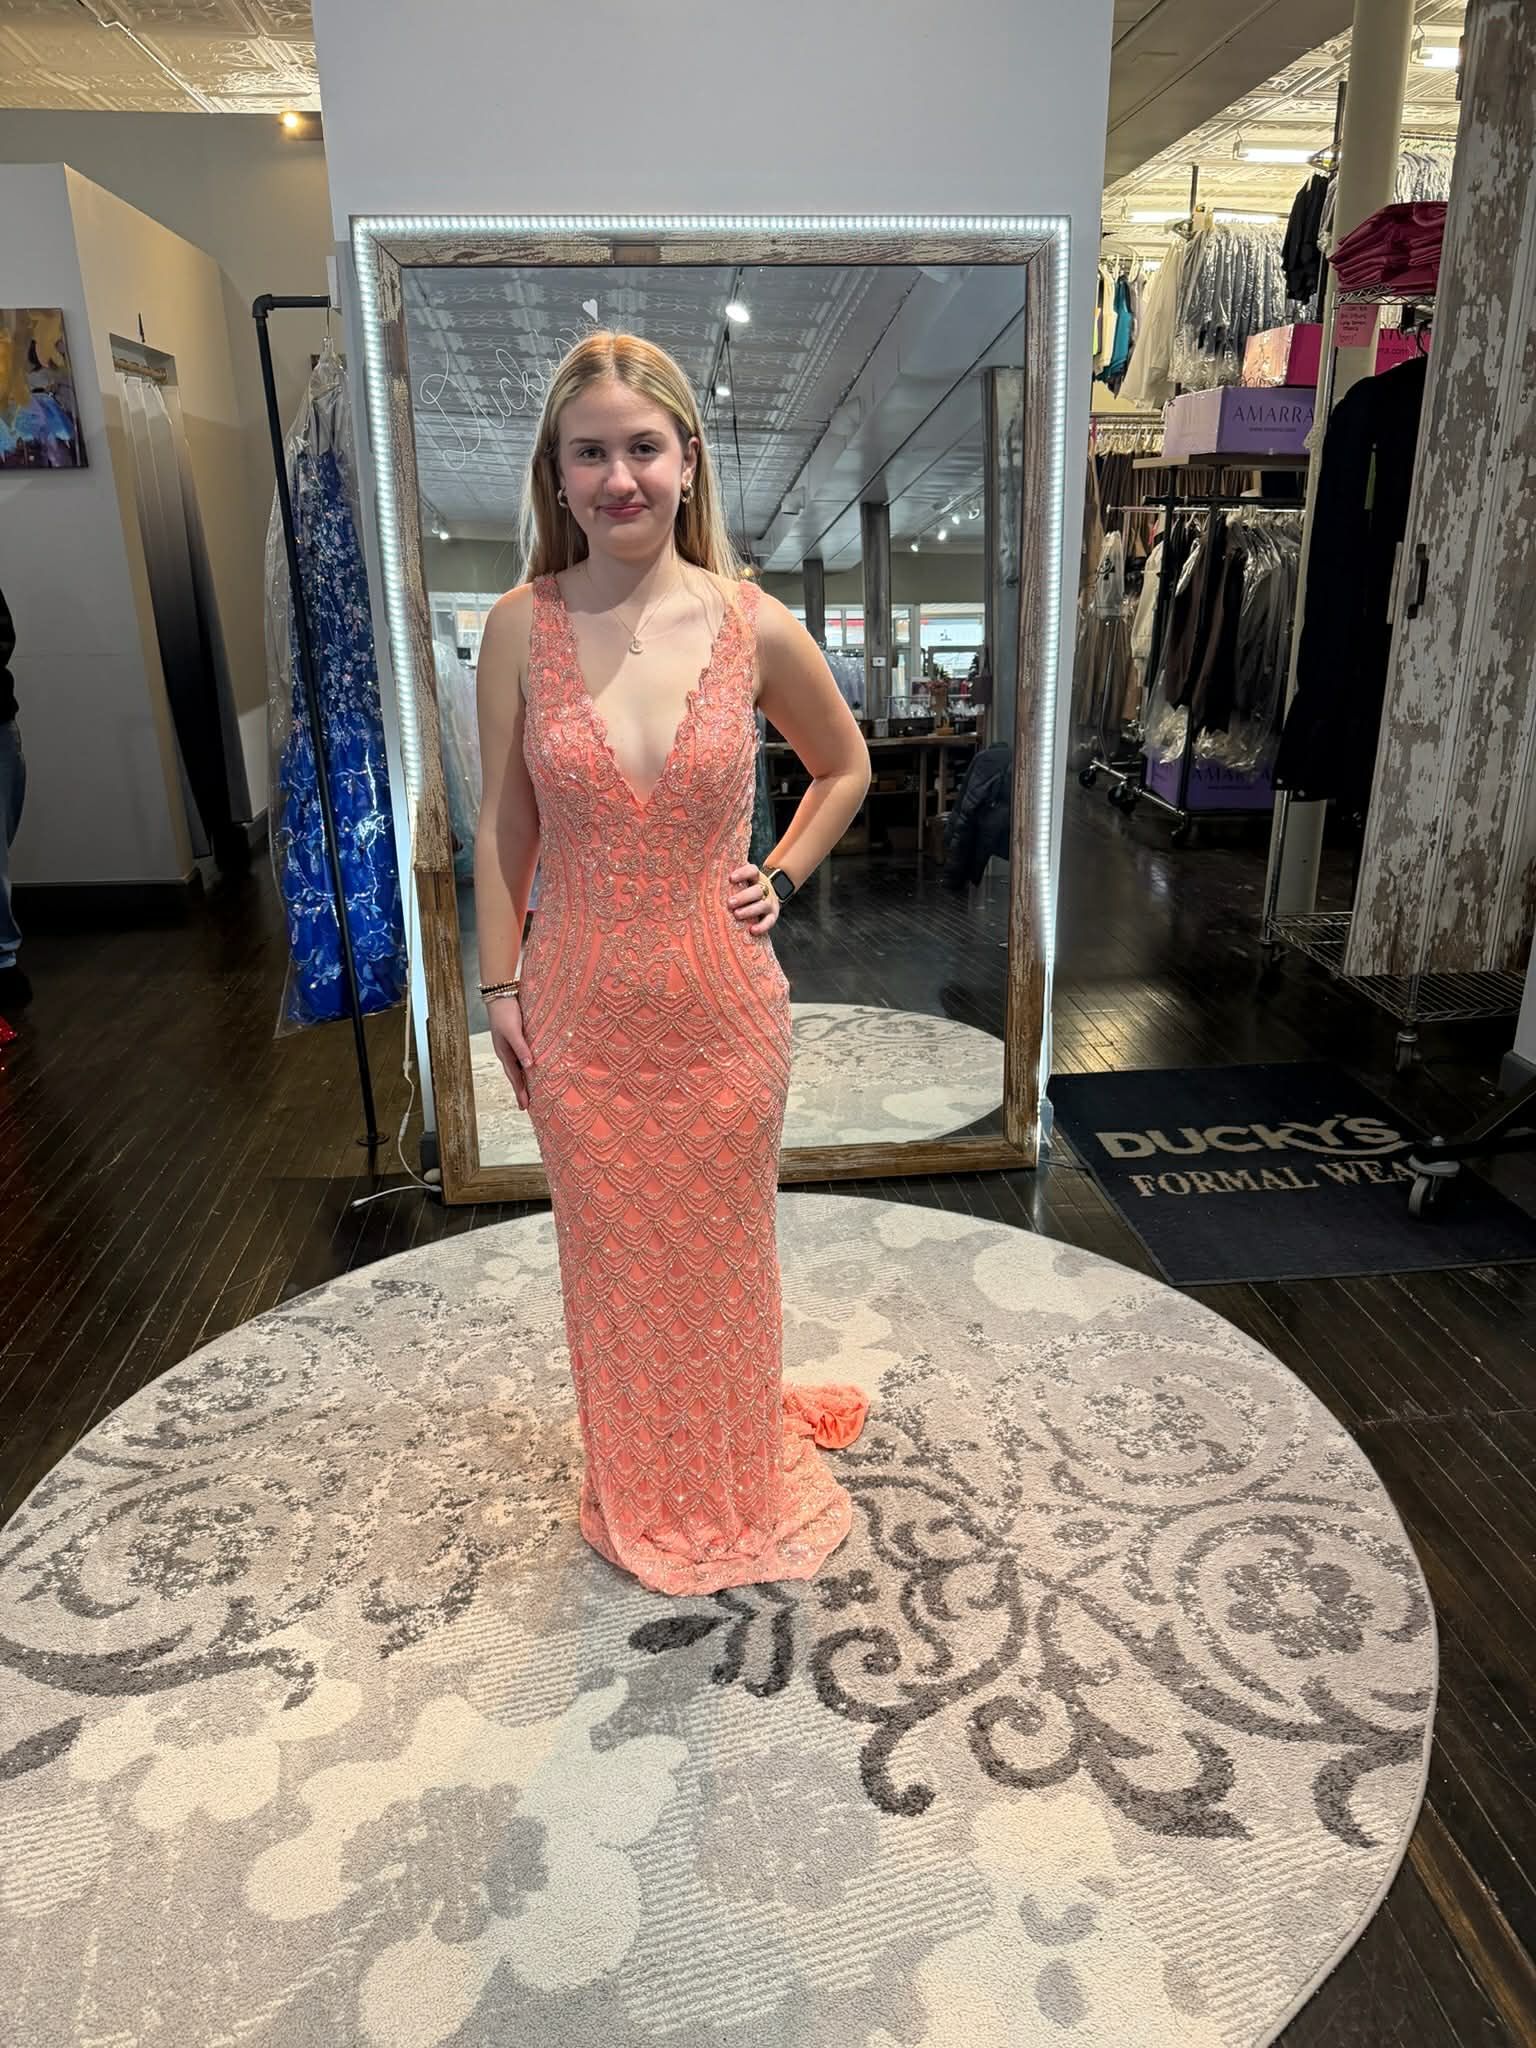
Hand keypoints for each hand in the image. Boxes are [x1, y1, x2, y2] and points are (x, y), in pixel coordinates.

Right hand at [487, 993, 533, 1108]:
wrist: (500, 993)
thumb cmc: (505, 1012)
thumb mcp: (513, 1031)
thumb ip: (521, 1048)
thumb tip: (529, 1066)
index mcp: (504, 1053)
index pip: (514, 1077)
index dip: (520, 1092)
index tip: (524, 1107)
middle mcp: (506, 1051)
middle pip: (515, 1075)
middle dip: (520, 1090)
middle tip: (525, 1106)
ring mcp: (510, 1045)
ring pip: (517, 1067)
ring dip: (523, 1079)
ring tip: (528, 1091)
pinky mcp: (516, 1037)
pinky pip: (521, 1056)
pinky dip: (525, 1065)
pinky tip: (530, 1067)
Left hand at [727, 862, 779, 935]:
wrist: (769, 897)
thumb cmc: (744, 890)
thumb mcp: (740, 883)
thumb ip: (725, 881)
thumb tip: (698, 881)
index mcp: (755, 878)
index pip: (752, 871)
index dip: (742, 874)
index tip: (730, 878)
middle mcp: (765, 888)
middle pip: (757, 890)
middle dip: (743, 897)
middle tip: (730, 903)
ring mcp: (770, 902)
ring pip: (762, 905)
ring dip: (750, 910)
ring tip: (737, 915)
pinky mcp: (773, 915)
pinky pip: (769, 922)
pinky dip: (762, 927)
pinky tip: (752, 931)